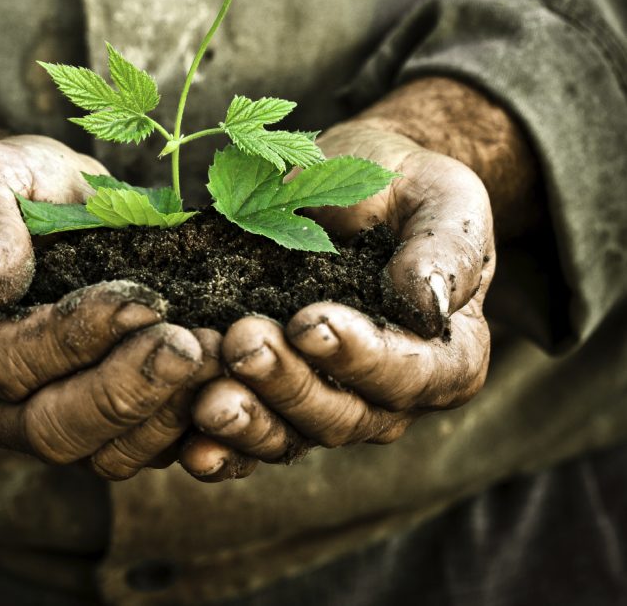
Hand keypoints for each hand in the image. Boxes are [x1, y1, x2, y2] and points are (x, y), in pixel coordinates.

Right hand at [0, 134, 217, 478]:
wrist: (30, 201)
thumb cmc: (0, 186)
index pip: (3, 361)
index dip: (73, 338)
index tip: (139, 301)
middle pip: (52, 427)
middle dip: (127, 390)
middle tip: (189, 346)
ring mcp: (35, 419)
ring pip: (100, 454)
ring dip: (165, 414)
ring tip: (215, 358)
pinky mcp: (91, 423)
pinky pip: (137, 449)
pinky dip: (184, 425)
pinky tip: (222, 382)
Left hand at [187, 121, 493, 465]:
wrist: (349, 188)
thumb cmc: (404, 187)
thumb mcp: (442, 197)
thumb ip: (447, 248)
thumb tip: (427, 304)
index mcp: (444, 355)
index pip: (409, 374)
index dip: (360, 357)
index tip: (309, 323)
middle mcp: (389, 395)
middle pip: (343, 416)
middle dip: (289, 384)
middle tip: (242, 342)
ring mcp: (327, 401)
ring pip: (292, 436)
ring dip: (248, 421)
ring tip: (208, 398)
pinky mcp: (274, 398)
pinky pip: (250, 438)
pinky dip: (221, 449)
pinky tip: (189, 446)